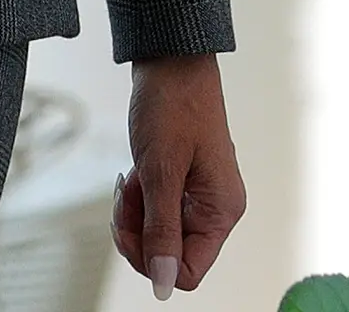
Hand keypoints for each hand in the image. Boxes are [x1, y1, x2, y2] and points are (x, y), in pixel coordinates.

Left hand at [114, 55, 245, 297]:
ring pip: (158, 233)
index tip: (132, 227)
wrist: (171, 63)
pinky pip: (155, 210)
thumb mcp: (161, 172)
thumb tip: (163, 285)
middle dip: (139, 231)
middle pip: (169, 254)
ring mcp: (198, 197)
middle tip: (127, 195)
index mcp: (221, 212)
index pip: (188, 271)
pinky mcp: (182, 183)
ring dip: (135, 212)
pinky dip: (139, 197)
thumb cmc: (173, 108)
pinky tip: (134, 172)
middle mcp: (215, 209)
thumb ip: (162, 231)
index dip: (153, 260)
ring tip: (131, 177)